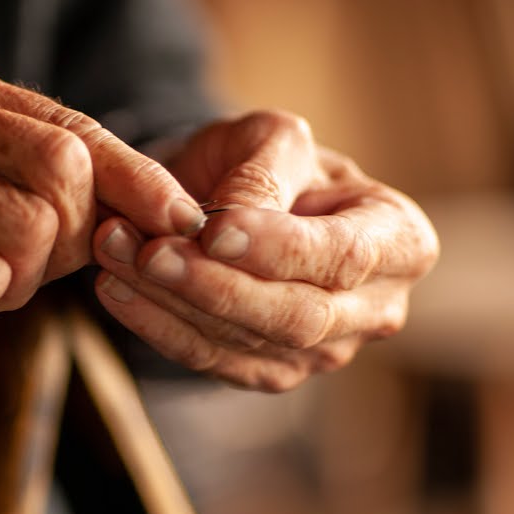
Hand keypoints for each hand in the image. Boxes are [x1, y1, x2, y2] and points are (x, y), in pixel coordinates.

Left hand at [91, 110, 439, 391]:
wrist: (231, 197)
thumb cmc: (265, 161)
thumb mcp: (272, 140)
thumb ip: (260, 175)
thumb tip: (230, 223)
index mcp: (400, 241)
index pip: (342, 257)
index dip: (276, 249)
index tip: (213, 230)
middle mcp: (374, 309)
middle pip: (296, 317)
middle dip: (215, 286)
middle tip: (149, 252)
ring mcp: (322, 352)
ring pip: (245, 343)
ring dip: (171, 302)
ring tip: (116, 253)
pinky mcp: (266, 372)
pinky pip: (208, 360)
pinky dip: (155, 326)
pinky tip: (114, 289)